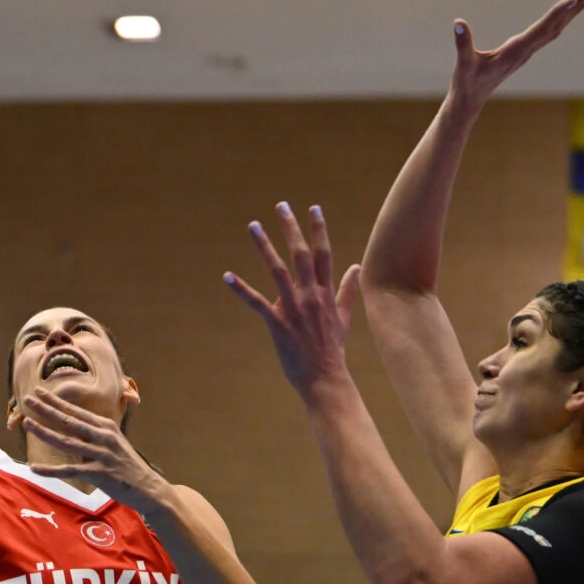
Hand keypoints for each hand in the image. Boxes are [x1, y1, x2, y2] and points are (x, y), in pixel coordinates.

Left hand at [21, 388, 171, 513]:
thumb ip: (94, 436)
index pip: (76, 411)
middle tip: (27, 399)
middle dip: (46, 409)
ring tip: (27, 424)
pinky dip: (50, 470)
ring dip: (45, 432)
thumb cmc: (127, 465)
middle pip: (69, 420)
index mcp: (105, 426)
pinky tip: (34, 468)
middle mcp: (103, 436)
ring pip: (67, 441)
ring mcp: (101, 454)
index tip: (39, 392)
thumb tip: (72, 433)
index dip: (56, 401)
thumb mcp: (113, 443)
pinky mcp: (99, 473)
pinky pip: (69, 471)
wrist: (148, 487)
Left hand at [225, 203, 359, 397]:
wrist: (325, 378)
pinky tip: (227, 276)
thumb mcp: (345, 316)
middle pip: (300, 254)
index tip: (313, 208)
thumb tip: (357, 267)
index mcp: (325, 292)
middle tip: (281, 205)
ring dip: (264, 246)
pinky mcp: (278, 324)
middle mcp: (311, 296)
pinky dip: (241, 289)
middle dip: (291, 228)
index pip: (323, 254)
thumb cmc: (333, 348)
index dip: (318, 229)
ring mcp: (294, 309)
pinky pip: (256, 302)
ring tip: (253, 226)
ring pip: (278, 271)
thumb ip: (348, 290)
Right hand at [448, 0, 583, 116]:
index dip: (557, 14)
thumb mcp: (463, 63)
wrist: (470, 100)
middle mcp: (525, 51)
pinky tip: (567, 12)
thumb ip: (462, 43)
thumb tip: (458, 23)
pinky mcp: (523, 51)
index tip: (573, 0)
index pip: (541, 30)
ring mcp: (526, 52)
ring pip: (555, 29)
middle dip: (574, 7)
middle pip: (556, 27)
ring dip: (572, 13)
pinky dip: (561, 19)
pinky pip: (548, 32)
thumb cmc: (467, 82)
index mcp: (515, 52)